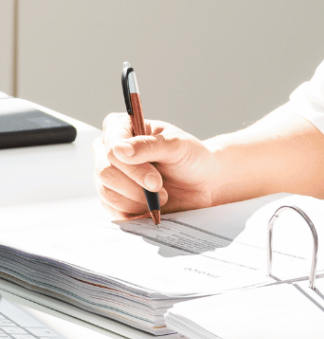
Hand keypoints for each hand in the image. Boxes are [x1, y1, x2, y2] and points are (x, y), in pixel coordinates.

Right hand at [93, 113, 216, 218]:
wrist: (203, 183)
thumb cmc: (190, 157)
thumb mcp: (177, 145)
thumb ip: (149, 145)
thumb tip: (117, 149)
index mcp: (124, 127)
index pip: (110, 144)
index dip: (129, 164)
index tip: (153, 179)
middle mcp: (110, 150)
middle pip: (105, 170)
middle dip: (136, 183)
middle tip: (159, 187)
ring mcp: (109, 175)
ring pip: (107, 192)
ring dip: (137, 199)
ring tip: (162, 196)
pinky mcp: (113, 198)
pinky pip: (113, 210)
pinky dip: (135, 211)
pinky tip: (151, 206)